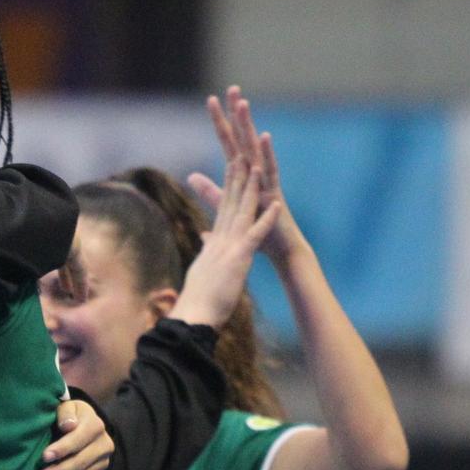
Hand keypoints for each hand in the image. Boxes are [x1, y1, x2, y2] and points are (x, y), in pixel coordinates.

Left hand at [40, 399, 111, 469]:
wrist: (83, 424)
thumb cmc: (68, 416)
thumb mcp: (67, 407)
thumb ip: (66, 413)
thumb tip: (67, 425)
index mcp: (95, 426)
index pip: (78, 439)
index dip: (62, 449)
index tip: (44, 457)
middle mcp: (103, 445)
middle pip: (80, 462)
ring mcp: (102, 463)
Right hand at [172, 160, 279, 329]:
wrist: (194, 315)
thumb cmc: (198, 300)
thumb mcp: (203, 271)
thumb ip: (206, 251)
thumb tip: (205, 240)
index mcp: (214, 243)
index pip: (221, 209)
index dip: (227, 187)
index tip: (231, 168)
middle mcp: (220, 239)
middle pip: (229, 203)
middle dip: (236, 178)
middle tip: (241, 154)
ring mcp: (229, 247)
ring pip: (241, 211)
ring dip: (250, 189)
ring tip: (256, 167)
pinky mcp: (239, 258)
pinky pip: (255, 234)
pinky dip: (266, 219)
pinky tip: (275, 204)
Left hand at [207, 87, 306, 263]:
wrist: (281, 252)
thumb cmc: (259, 231)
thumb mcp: (228, 208)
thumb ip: (211, 191)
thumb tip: (191, 177)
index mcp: (243, 175)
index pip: (228, 143)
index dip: (220, 123)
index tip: (212, 100)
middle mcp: (256, 172)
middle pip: (242, 138)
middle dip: (236, 114)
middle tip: (232, 87)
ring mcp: (266, 181)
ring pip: (255, 148)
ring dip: (249, 125)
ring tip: (243, 103)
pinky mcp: (274, 193)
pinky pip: (270, 169)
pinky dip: (266, 153)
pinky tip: (263, 135)